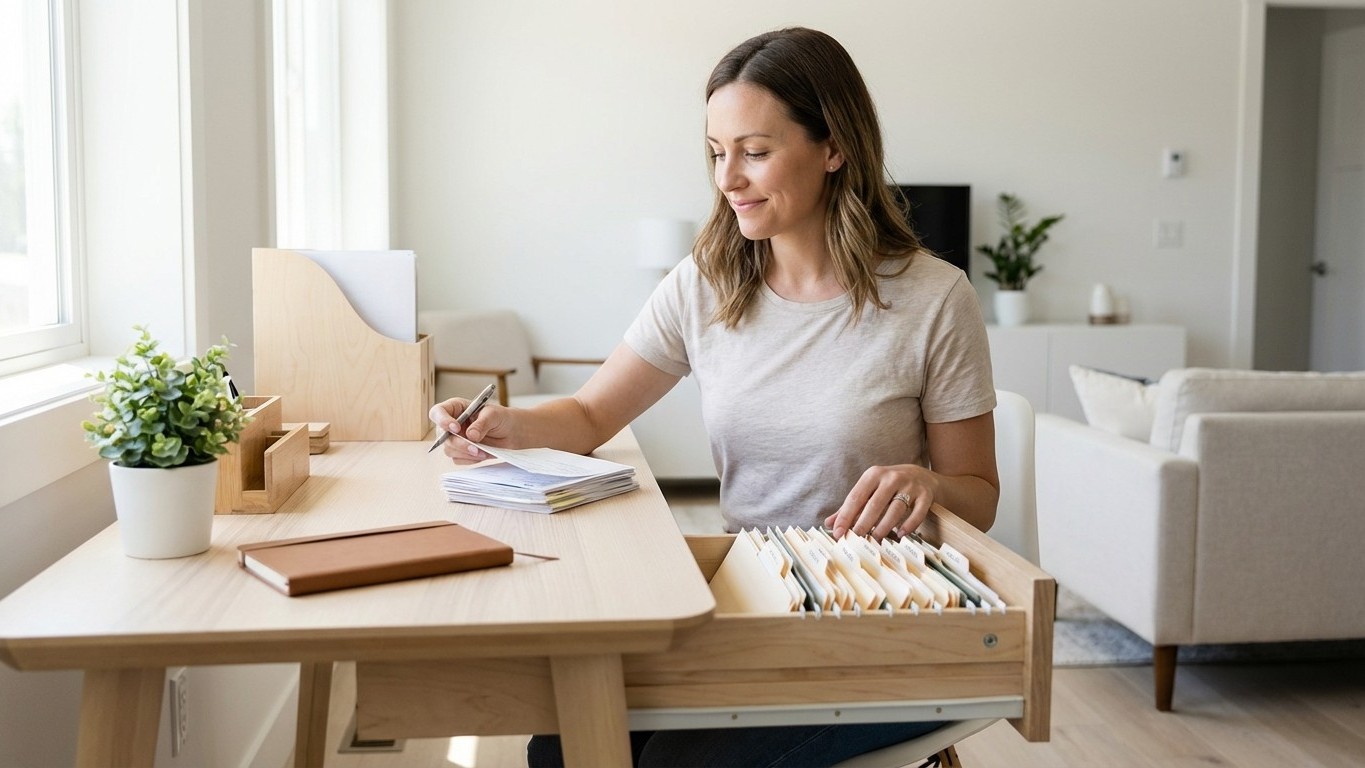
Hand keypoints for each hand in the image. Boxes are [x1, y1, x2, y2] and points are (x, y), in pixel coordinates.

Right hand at [428, 397, 508, 463]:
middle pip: (443, 436)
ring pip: (449, 450)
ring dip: (466, 453)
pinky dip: (470, 459)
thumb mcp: (494, 415)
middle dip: (459, 444)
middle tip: (475, 448)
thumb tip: (471, 435)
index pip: (438, 412)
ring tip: (483, 452)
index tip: (456, 428)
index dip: (442, 420)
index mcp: (456, 408)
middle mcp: (451, 423)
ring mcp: (455, 439)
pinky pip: (458, 459)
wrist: (511, 432)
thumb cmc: (501, 418)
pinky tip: (483, 454)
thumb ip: (482, 423)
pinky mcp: (460, 452)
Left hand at [824, 464, 938, 540]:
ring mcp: (911, 486)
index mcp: (874, 475)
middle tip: (856, 538)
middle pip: (875, 503)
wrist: (924, 477)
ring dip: (885, 526)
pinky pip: (918, 512)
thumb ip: (851, 507)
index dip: (846, 516)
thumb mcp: (870, 490)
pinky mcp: (926, 495)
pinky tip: (901, 535)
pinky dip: (909, 525)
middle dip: (864, 523)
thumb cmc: (890, 487)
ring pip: (896, 509)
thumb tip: (830, 524)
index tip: (838, 533)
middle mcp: (892, 477)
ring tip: (876, 539)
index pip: (856, 497)